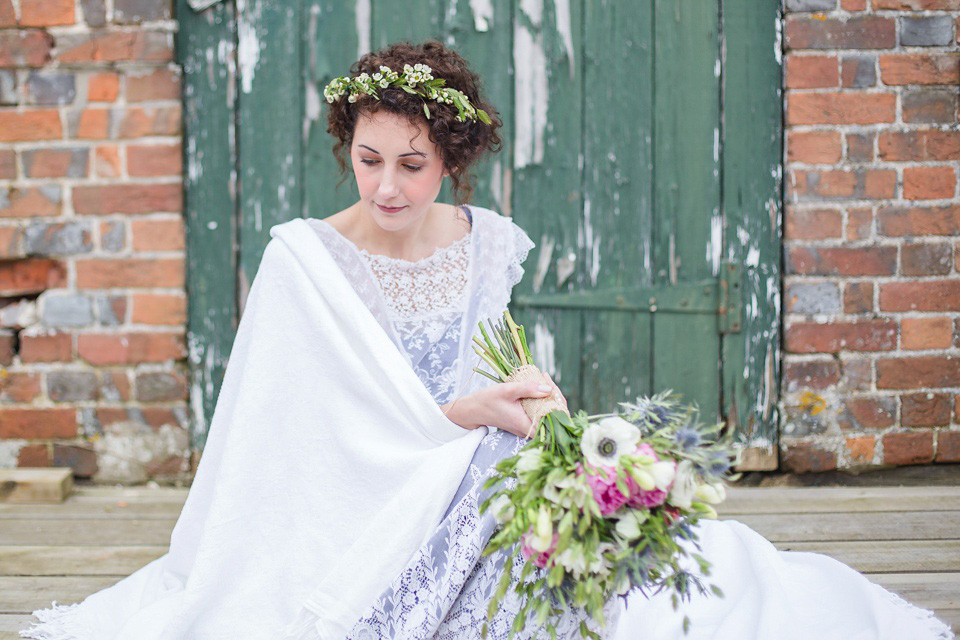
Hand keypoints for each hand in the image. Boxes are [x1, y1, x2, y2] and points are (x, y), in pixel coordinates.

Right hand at [442, 379, 559, 438]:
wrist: (472, 410)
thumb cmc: (487, 400)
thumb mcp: (507, 390)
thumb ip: (528, 389)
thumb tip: (549, 389)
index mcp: (526, 425)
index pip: (553, 417)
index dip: (557, 400)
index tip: (549, 383)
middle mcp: (528, 430)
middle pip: (553, 415)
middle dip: (554, 395)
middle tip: (546, 378)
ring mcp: (526, 428)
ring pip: (546, 413)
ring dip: (547, 397)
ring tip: (543, 379)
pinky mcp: (524, 423)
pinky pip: (538, 413)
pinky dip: (540, 400)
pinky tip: (537, 387)